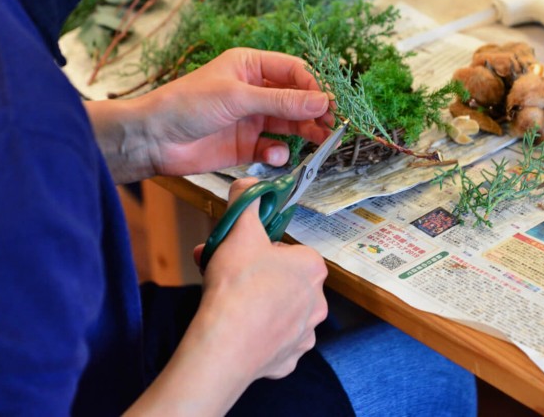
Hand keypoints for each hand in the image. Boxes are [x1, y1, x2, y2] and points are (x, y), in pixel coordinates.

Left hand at [87, 48, 332, 182]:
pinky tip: (274, 155)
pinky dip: (279, 152)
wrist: (152, 140)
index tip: (332, 104)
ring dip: (305, 133)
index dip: (315, 87)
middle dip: (315, 112)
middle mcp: (254, 90)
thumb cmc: (187, 105)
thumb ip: (281, 101)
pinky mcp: (245, 145)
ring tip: (320, 142)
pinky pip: (273, 147)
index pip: (294, 71)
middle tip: (333, 127)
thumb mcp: (237, 97)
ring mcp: (250, 118)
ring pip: (289, 124)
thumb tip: (322, 101)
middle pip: (296, 99)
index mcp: (251, 66)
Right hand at [197, 177, 327, 377]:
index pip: (289, 252)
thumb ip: (246, 201)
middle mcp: (317, 301)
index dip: (262, 251)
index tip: (241, 255)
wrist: (226, 344)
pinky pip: (275, 344)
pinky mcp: (290, 360)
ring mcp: (305, 334)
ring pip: (281, 313)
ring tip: (229, 307)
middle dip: (257, 278)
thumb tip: (251, 183)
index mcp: (312, 268)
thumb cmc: (238, 284)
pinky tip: (238, 333)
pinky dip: (258, 339)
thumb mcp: (239, 230)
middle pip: (285, 282)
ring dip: (259, 308)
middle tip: (228, 278)